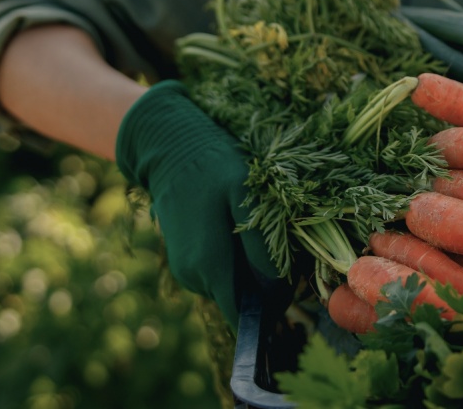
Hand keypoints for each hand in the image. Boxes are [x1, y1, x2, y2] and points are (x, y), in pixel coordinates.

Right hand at [116, 80, 281, 325]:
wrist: (170, 149)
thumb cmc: (213, 168)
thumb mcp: (245, 198)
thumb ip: (259, 247)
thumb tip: (273, 287)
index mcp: (209, 268)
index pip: (244, 314)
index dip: (272, 305)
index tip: (291, 284)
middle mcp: (193, 278)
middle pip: (239, 301)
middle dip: (263, 286)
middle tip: (279, 247)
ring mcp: (186, 270)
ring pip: (230, 287)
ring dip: (248, 271)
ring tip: (255, 233)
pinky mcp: (184, 260)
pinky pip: (218, 273)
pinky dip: (234, 260)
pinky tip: (237, 231)